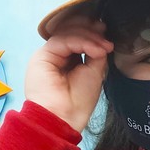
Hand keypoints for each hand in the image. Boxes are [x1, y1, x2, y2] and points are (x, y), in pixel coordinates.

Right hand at [24, 16, 112, 132]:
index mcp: (67, 61)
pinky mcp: (42, 56)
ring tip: (103, 47)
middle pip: (72, 32)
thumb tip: (101, 40)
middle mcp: (56, 56)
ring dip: (89, 37)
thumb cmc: (78, 102)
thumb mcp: (94, 72)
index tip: (107, 37)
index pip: (78, 39)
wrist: (64, 118)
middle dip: (91, 31)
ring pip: (68, 33)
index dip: (92, 34)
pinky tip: (94, 50)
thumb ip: (96, 53)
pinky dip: (81, 42)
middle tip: (106, 36)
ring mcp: (48, 55)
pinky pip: (63, 40)